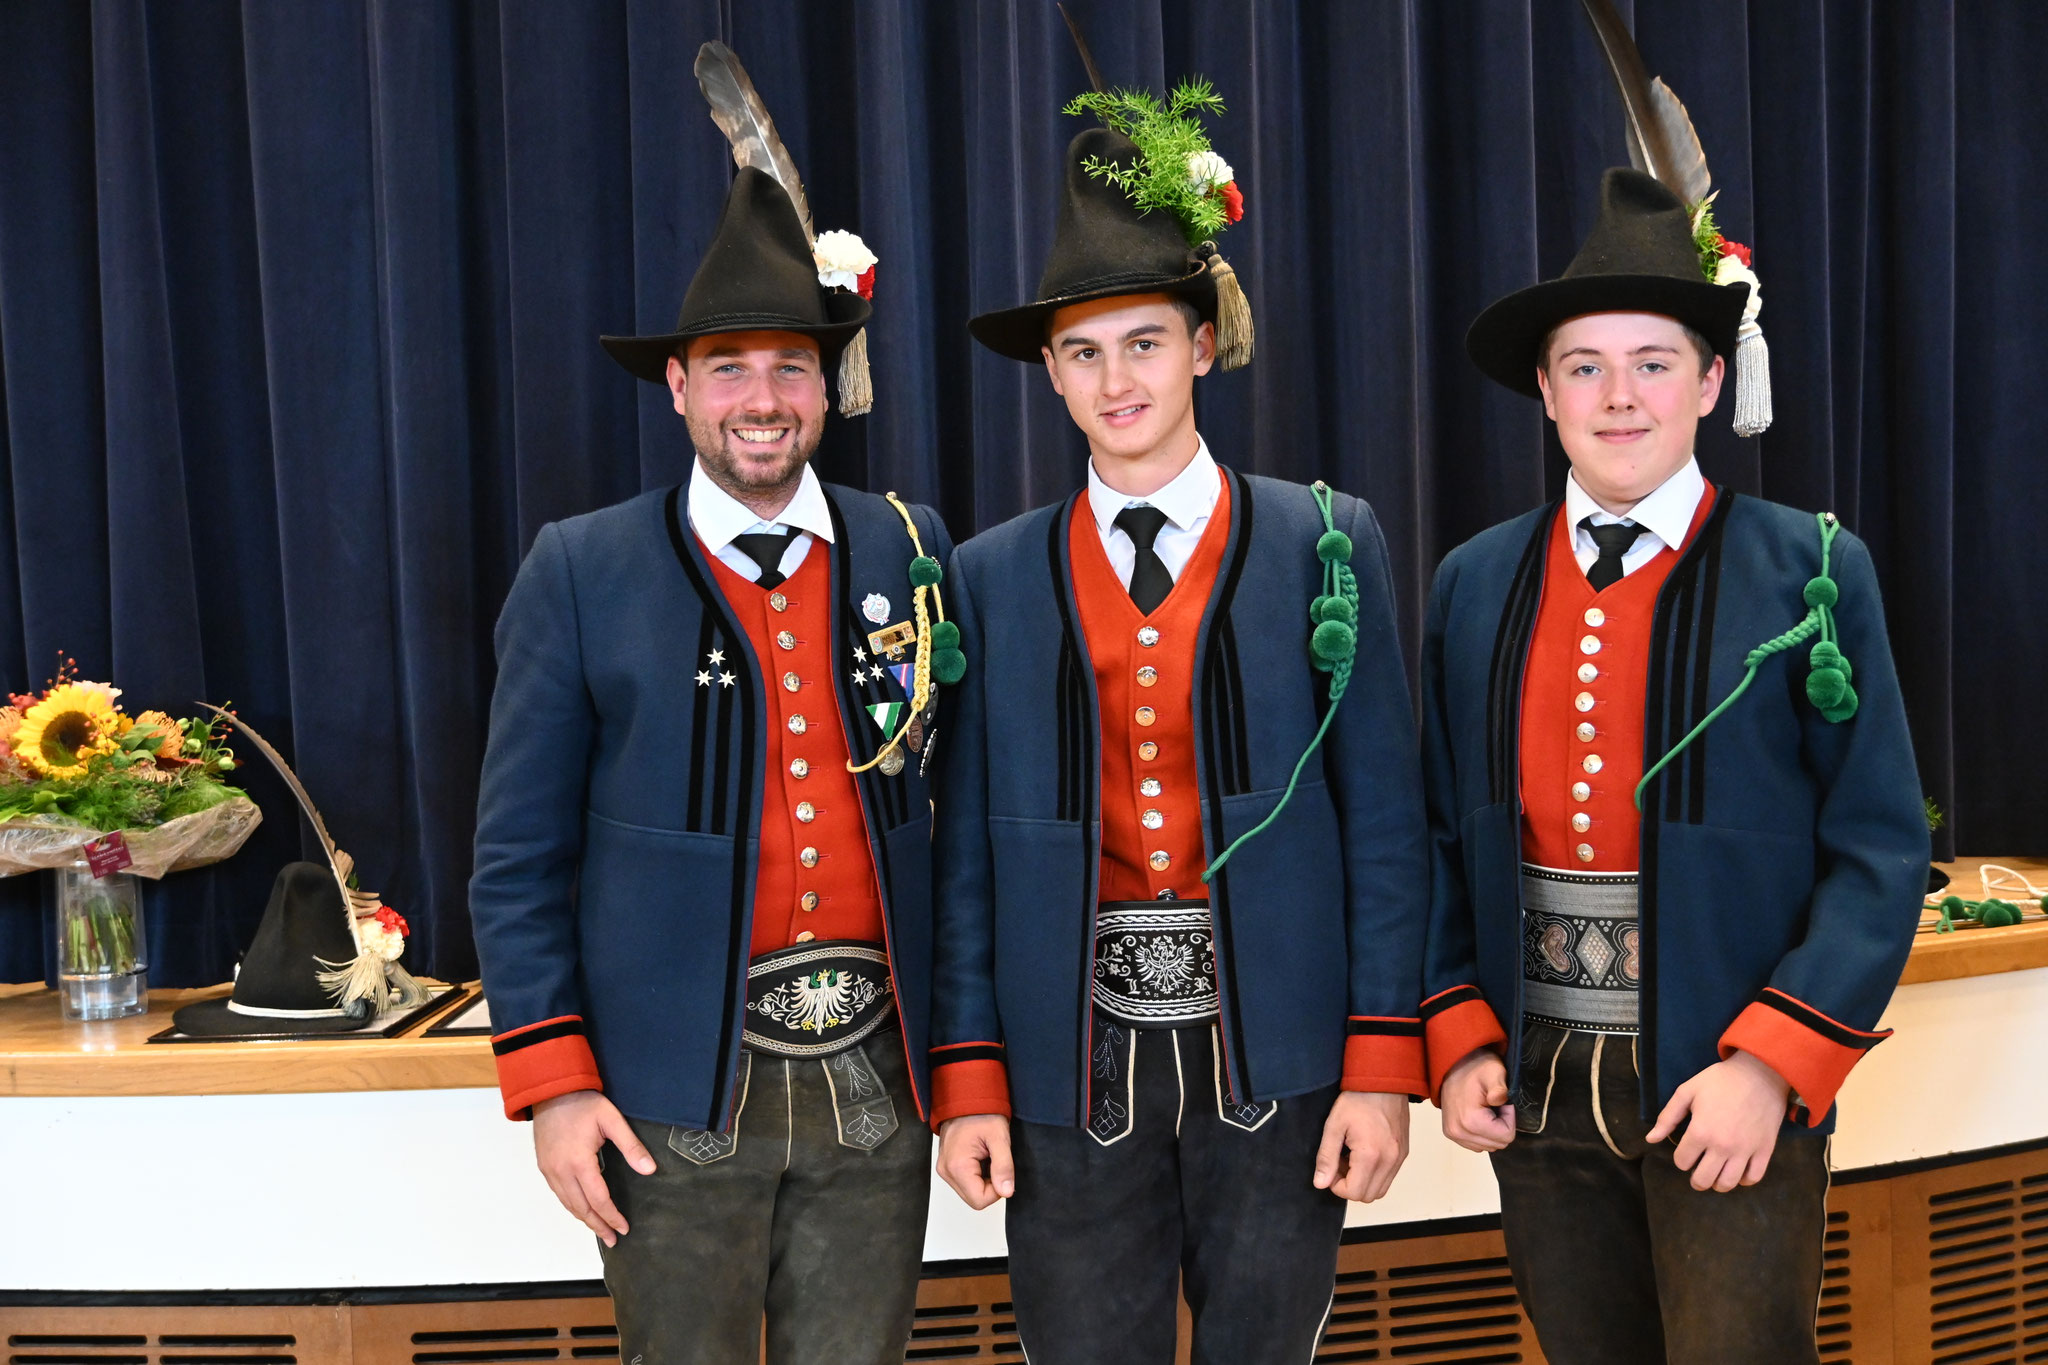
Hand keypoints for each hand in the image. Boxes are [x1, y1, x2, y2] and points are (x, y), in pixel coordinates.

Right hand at [532, 1089, 657, 1246]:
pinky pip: (559, 1194)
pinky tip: (582, 1210)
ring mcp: (549, 1170)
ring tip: (600, 1230)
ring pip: (568, 1204)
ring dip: (584, 1220)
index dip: (612, 1216)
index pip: (598, 1199)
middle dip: (598, 1226)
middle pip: (581, 1208)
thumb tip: (650, 1170)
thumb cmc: (582, 1102)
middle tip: (613, 1239)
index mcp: (579, 1162)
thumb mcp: (612, 1119)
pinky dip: (572, 1207)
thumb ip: (631, 1146)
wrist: (551, 1090)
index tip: (624, 1228)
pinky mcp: (544, 1166)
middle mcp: (560, 1171)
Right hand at [936, 1114, 1014, 1209]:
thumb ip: (1003, 1166)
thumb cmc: (981, 1112)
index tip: (1002, 1169)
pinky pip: (964, 1182)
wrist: (966, 1096)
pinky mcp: (946, 1165)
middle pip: (973, 1198)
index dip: (997, 1190)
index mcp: (957, 1166)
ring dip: (983, 1180)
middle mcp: (946, 1171)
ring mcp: (944, 1168)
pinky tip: (981, 1157)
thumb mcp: (999, 1138)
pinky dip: (977, 1175)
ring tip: (987, 1156)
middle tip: (995, 1161)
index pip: (979, 1201)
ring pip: (969, 1191)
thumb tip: (1006, 1192)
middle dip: (990, 1185)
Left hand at [1313, 1091, 1410, 1201]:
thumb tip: (1320, 1183)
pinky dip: (1375, 1174)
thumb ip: (1326, 1157)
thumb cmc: (1358, 1099)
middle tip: (1340, 1163)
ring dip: (1363, 1181)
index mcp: (1371, 1156)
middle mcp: (1390, 1161)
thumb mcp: (1334, 1126)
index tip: (1331, 1168)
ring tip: (1352, 1157)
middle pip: (1368, 1196)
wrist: (1383, 1080)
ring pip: (1381, 1189)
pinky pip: (1389, 1176)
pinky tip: (1364, 1153)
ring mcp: (1400, 1158)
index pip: (1353, 1193)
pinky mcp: (1404, 1153)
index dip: (1337, 1186)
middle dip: (1350, 1185)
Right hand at [1440, 1049, 1515, 1152]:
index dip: (1509, 1118)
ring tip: (1485, 1110)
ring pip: (1488, 1146)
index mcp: (1470, 1121)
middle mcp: (1459, 1132)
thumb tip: (1499, 1100)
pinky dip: (1483, 1133)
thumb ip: (1500, 1087)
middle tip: (1493, 1105)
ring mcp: (1453, 1134)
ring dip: (1492, 1130)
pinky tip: (1478, 1116)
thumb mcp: (1493, 1072)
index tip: (1500, 1102)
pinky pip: (1477, 1145)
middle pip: (1498, 1144)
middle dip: (1501, 1125)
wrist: (1453, 1066)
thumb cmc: (1476, 1068)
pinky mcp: (1451, 1134)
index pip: (1506, 1136)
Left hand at [1646, 1049, 1791, 1191]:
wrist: (1760, 1073)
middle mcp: (1722, 1147)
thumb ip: (1667, 1117)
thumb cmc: (1720, 1080)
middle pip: (1704, 1179)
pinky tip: (1737, 1172)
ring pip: (1728, 1183)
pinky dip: (1744, 1180)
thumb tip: (1650, 1139)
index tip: (1685, 1151)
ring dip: (1717, 1183)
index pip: (1683, 1162)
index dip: (1680, 1159)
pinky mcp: (1765, 1150)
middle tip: (1696, 1173)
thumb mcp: (1687, 1091)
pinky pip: (1753, 1178)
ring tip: (1714, 1175)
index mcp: (1701, 1132)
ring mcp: (1745, 1151)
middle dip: (1696, 1179)